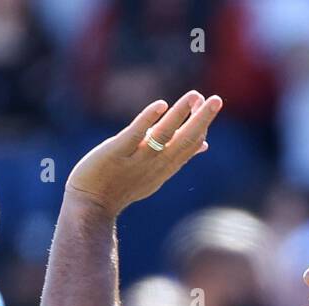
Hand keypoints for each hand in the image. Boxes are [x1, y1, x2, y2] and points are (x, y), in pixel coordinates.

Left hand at [64, 90, 222, 216]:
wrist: (91, 205)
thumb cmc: (121, 186)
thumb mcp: (155, 172)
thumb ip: (177, 156)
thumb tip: (204, 144)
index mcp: (165, 167)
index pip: (190, 146)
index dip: (201, 126)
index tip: (210, 106)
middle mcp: (155, 164)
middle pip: (184, 141)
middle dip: (202, 120)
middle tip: (217, 100)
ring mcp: (137, 159)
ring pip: (164, 136)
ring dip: (181, 115)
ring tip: (195, 96)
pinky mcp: (116, 153)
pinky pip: (135, 136)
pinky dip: (148, 120)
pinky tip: (161, 105)